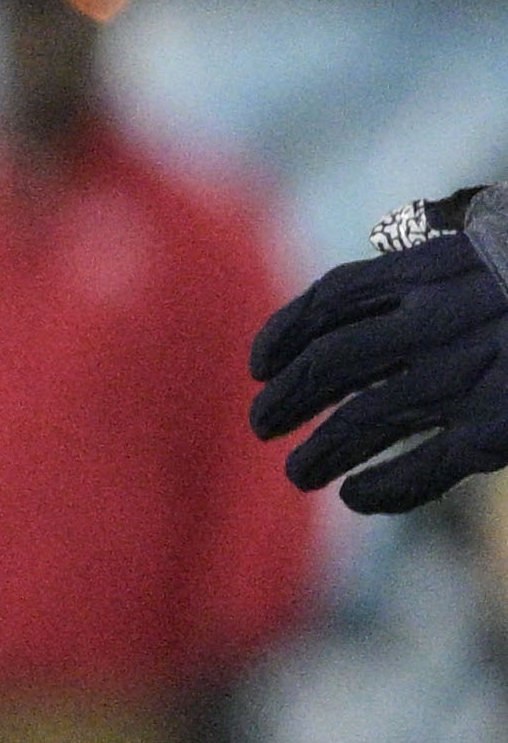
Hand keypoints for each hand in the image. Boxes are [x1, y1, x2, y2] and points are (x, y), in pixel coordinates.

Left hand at [252, 194, 507, 512]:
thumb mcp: (496, 246)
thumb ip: (444, 255)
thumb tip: (384, 270)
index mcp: (442, 269)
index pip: (334, 299)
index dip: (284, 334)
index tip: (258, 363)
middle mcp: (444, 319)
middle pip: (331, 363)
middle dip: (286, 397)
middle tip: (262, 423)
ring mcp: (470, 375)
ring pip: (362, 422)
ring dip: (319, 452)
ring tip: (298, 472)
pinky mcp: (498, 429)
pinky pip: (419, 468)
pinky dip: (379, 489)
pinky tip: (358, 496)